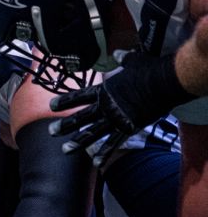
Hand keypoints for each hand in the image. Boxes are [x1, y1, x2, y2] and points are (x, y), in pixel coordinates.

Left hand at [50, 53, 193, 165]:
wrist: (166, 81)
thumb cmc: (150, 70)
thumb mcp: (133, 61)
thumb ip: (122, 59)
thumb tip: (118, 53)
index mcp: (105, 90)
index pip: (80, 96)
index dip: (65, 101)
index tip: (51, 106)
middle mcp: (106, 105)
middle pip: (81, 117)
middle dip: (65, 125)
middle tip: (51, 131)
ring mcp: (116, 118)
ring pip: (93, 133)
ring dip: (78, 142)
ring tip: (65, 150)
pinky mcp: (129, 128)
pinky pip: (114, 143)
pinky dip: (105, 153)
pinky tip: (96, 164)